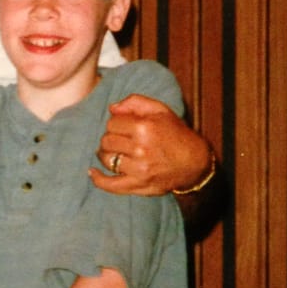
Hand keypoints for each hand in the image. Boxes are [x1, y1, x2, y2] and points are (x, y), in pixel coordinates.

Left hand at [89, 93, 210, 195]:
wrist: (194, 163)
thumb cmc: (176, 133)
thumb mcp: (160, 110)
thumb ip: (135, 102)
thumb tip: (112, 108)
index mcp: (144, 128)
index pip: (112, 123)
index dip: (115, 123)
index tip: (123, 127)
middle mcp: (140, 149)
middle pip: (107, 140)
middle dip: (110, 138)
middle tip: (119, 140)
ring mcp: (139, 169)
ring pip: (107, 159)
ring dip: (106, 154)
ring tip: (113, 152)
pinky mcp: (138, 185)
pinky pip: (110, 184)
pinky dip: (98, 179)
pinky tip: (92, 173)